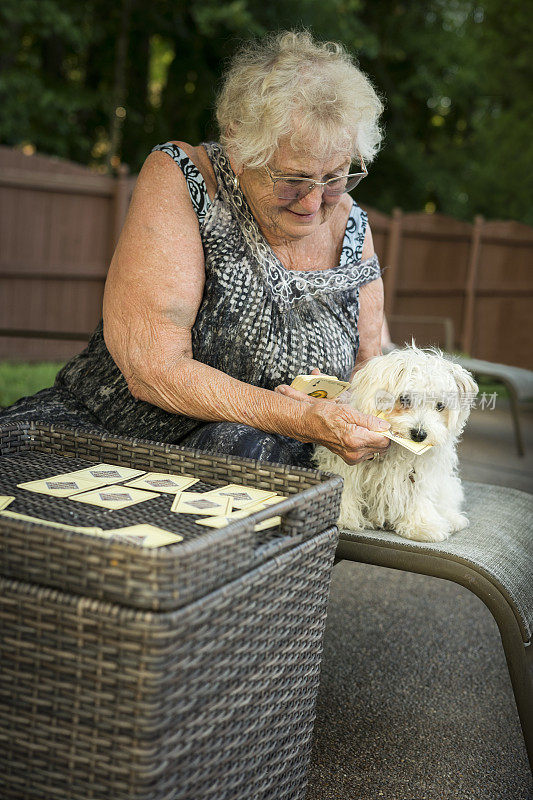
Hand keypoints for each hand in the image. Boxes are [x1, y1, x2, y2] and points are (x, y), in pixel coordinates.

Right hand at [275, 372, 389, 464]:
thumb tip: (385, 426)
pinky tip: (358, 436)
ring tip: (363, 430)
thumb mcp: (348, 411)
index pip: (384, 441)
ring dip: (374, 441)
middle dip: (381, 436)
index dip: (387, 431)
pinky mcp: (350, 459)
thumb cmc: (324, 415)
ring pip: (376, 451)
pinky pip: (367, 454)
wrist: (308, 424)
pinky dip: (367, 445)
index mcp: (355, 439)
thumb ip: (369, 421)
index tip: (384, 424)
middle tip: (373, 425)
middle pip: (382, 448)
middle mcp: (354, 452)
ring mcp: (352, 458)